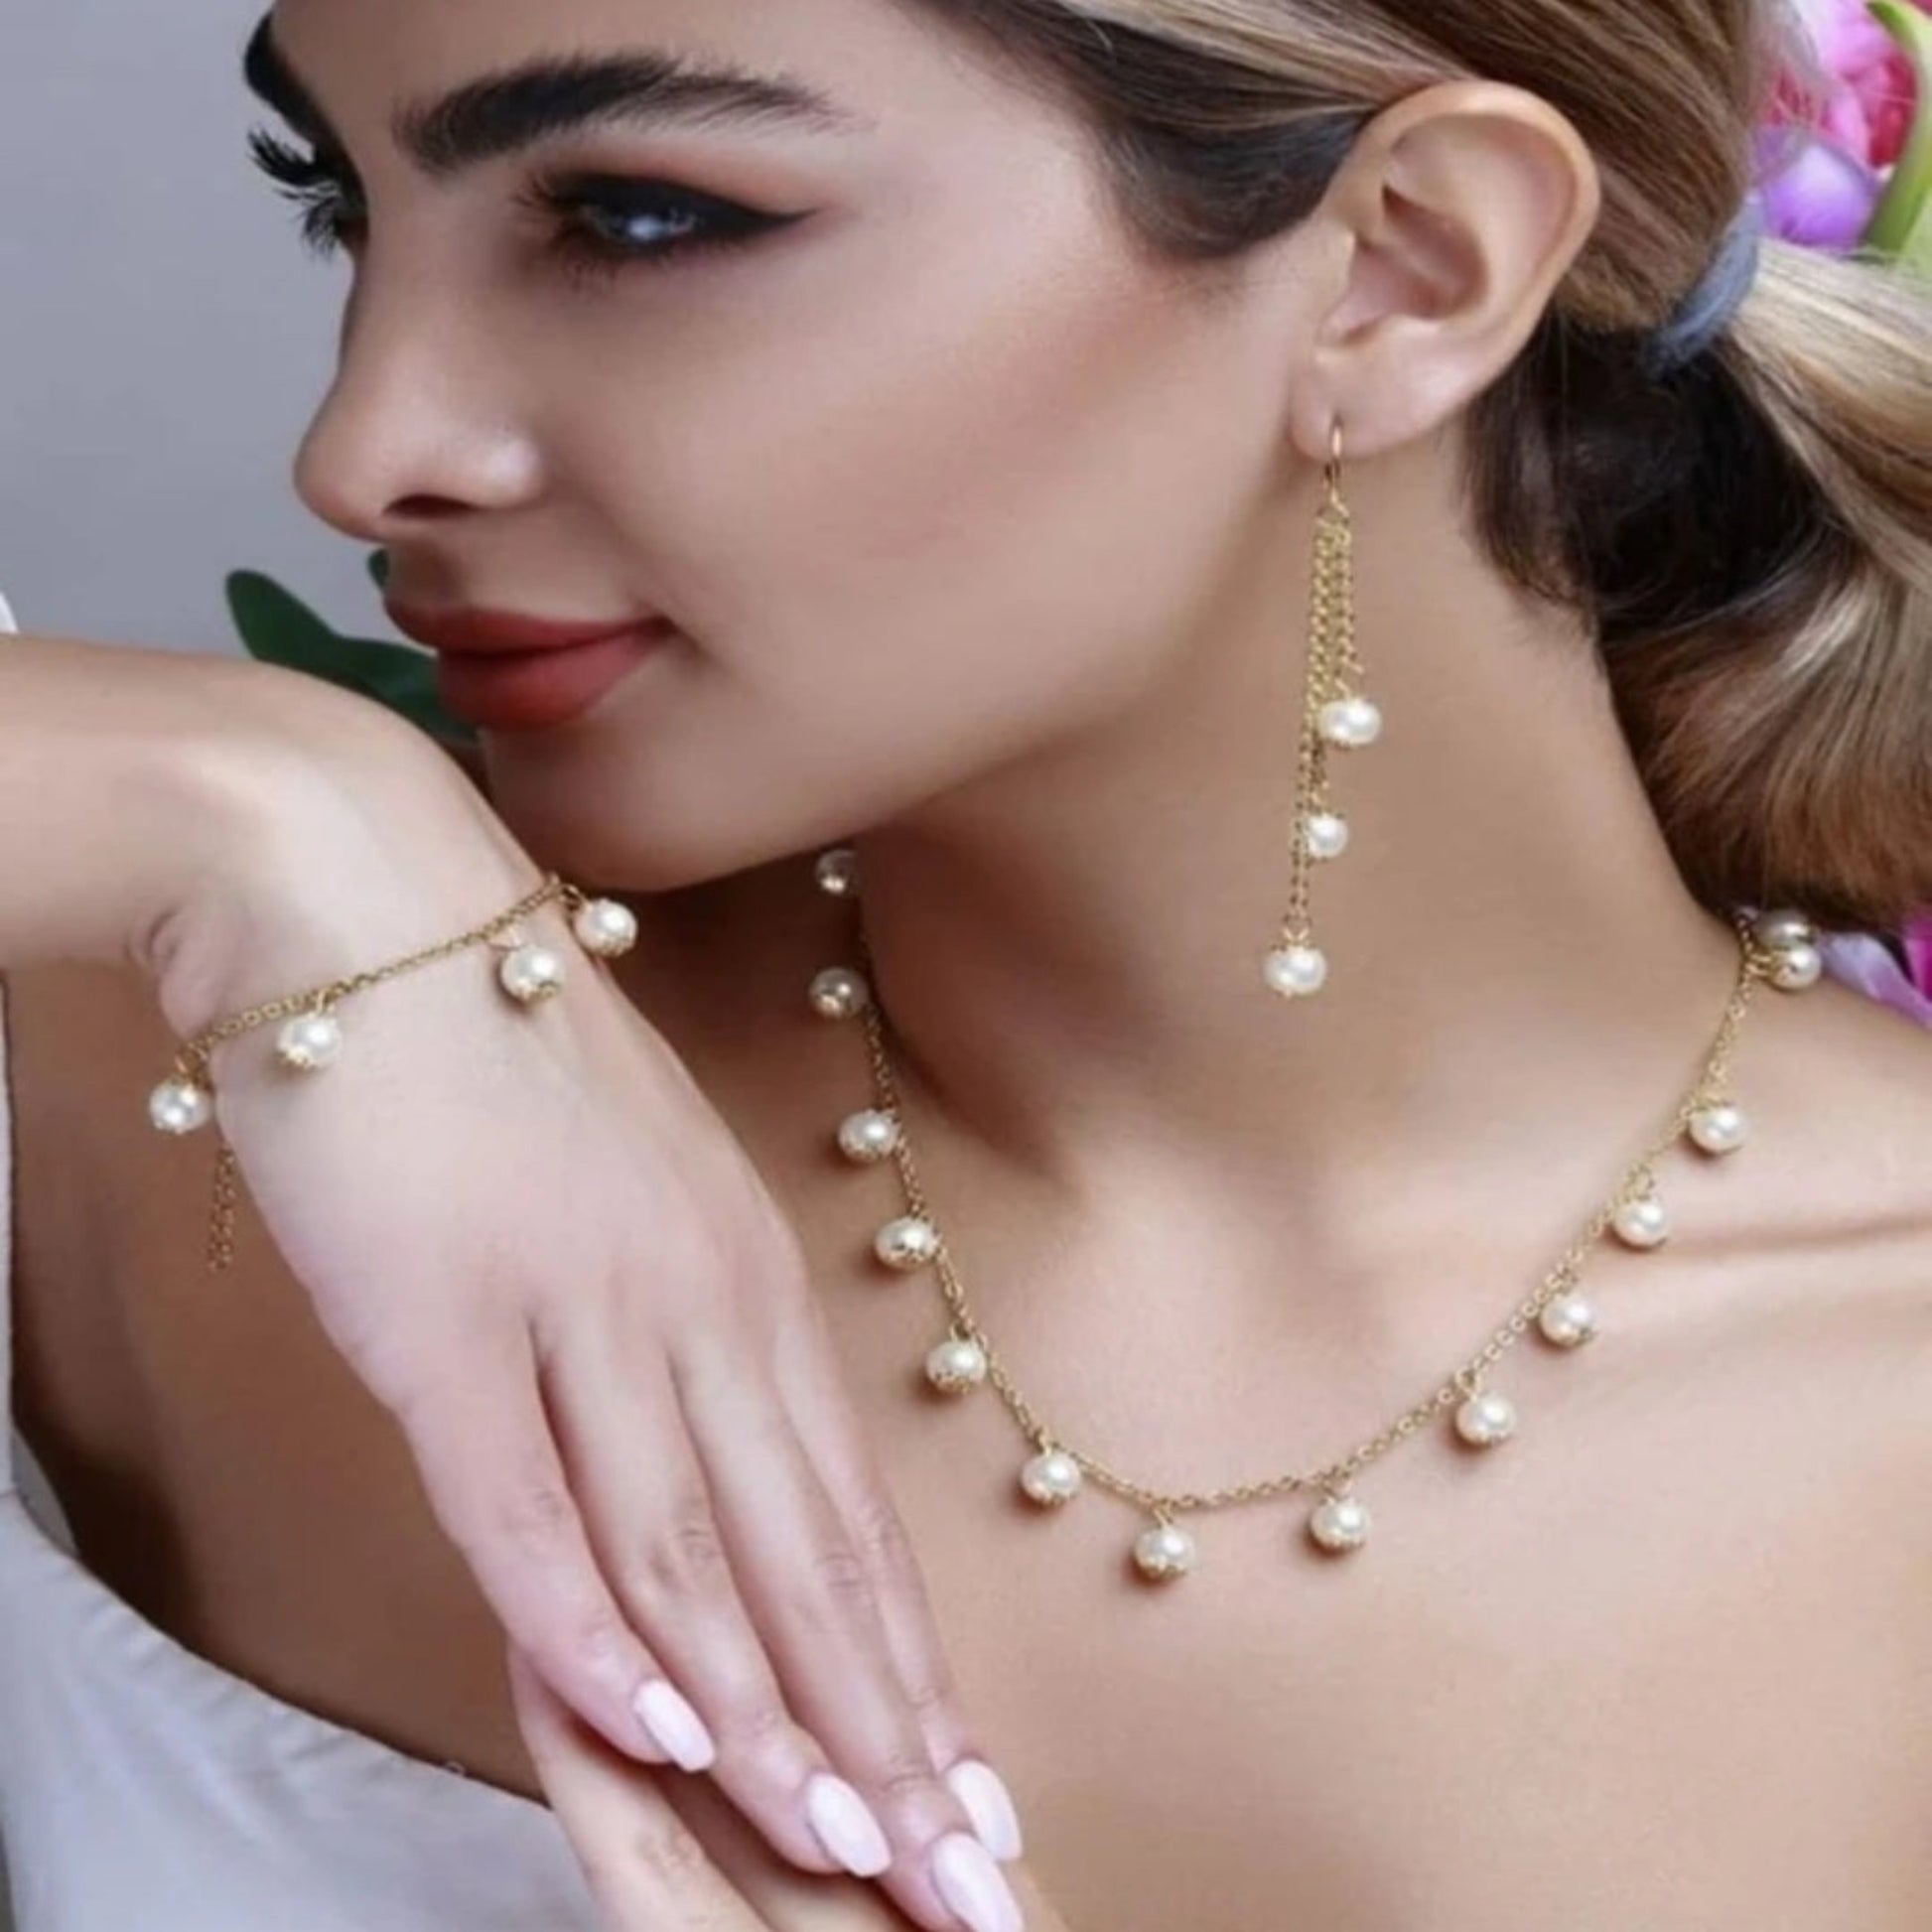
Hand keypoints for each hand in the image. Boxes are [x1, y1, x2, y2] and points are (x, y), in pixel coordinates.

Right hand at [140, 669, 1025, 1931]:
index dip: (913, 1661)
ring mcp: (578, 1312)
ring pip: (698, 1549)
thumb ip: (666, 1325)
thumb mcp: (626, 1189)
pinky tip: (663, 1728)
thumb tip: (701, 1457)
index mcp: (744, 1275)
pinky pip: (530, 1502)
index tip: (975, 1786)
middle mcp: (694, 1305)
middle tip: (969, 1874)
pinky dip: (597, 1626)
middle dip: (890, 1730)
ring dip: (779, 1712)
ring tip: (858, 1846)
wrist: (370, 895)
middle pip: (807, 1554)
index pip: (849, 1509)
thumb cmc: (497, 1047)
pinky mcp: (445, 1322)